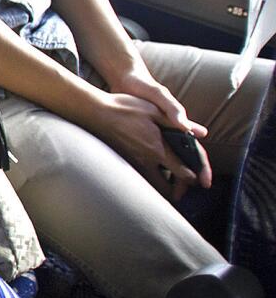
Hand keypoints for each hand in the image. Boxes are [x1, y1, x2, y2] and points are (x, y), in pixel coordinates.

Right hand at [89, 90, 211, 200]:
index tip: (199, 179)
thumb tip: (202, 133)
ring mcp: (132, 163)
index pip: (183, 173)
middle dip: (176, 190)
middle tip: (182, 187)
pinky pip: (139, 177)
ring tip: (167, 183)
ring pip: (151, 186)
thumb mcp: (154, 110)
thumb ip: (177, 124)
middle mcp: (146, 161)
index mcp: (158, 149)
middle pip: (166, 188)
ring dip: (161, 187)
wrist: (95, 112)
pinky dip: (147, 180)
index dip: (194, 178)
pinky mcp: (122, 161)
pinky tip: (149, 171)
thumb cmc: (124, 107)